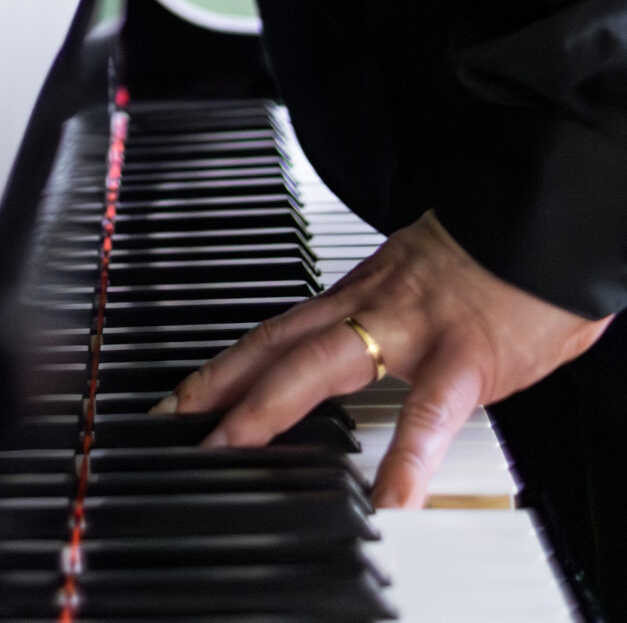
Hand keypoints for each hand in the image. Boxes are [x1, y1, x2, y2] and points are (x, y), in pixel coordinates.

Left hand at [154, 210, 611, 507]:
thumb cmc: (494, 257)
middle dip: (219, 383)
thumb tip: (372, 351)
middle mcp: (372, 305)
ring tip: (235, 447)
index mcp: (363, 294)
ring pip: (325, 363)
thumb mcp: (422, 284)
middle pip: (278, 343)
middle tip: (172, 421)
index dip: (225, 363)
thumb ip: (390, 318)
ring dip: (271, 404)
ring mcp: (412, 329)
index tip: (183, 398)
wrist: (544, 220)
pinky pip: (432, 410)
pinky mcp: (465, 355)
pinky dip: (409, 453)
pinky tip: (392, 496)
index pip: (278, 330)